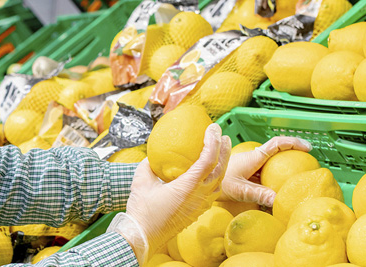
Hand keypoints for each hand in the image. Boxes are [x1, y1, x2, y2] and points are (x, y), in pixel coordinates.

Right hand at [108, 123, 230, 262]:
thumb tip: (153, 155)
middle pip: (220, 170)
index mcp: (189, 186)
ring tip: (221, 152)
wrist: (143, 237)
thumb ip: (149, 165)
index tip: (213, 128)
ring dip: (222, 165)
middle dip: (224, 150)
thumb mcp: (141, 181)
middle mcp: (200, 196)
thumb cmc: (142, 210)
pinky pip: (213, 192)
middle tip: (223, 136)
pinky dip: (216, 179)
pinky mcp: (198, 211)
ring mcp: (201, 205)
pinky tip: (210, 173)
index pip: (208, 160)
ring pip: (219, 182)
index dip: (213, 141)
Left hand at [218, 136, 311, 206]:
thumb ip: (259, 194)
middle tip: (309, 161)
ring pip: (272, 163)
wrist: (205, 183)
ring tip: (299, 175)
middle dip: (294, 152)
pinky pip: (266, 172)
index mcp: (254, 157)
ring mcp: (252, 165)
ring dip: (284, 166)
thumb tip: (278, 200)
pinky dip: (275, 177)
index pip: (277, 144)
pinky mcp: (250, 173)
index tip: (308, 147)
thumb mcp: (240, 190)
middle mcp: (255, 158)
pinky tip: (280, 188)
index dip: (293, 143)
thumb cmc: (220, 184)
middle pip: (278, 152)